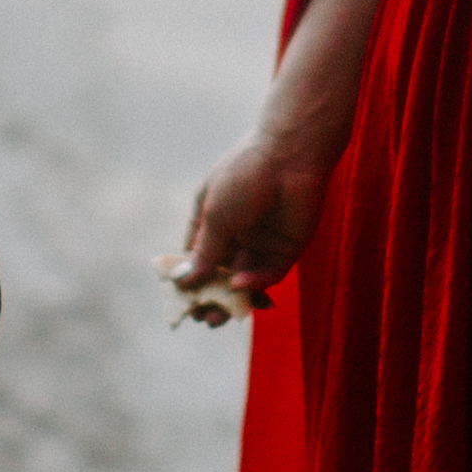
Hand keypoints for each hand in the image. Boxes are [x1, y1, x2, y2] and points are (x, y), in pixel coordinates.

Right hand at [174, 121, 323, 317]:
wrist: (290, 155)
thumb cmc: (244, 174)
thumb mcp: (215, 215)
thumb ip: (204, 252)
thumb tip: (182, 282)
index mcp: (212, 217)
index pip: (197, 255)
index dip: (189, 278)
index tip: (181, 300)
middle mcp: (237, 230)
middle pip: (221, 271)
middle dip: (212, 295)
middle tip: (203, 317)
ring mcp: (263, 239)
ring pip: (246, 277)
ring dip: (232, 296)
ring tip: (219, 316)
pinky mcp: (288, 246)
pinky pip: (269, 271)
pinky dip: (255, 280)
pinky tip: (241, 285)